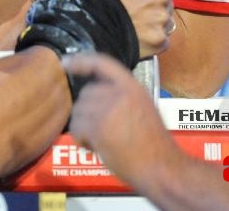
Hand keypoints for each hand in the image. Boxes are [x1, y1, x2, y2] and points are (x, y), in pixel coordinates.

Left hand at [63, 53, 174, 183]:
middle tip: (101, 130)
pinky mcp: (99, 127)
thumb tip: (95, 97)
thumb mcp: (142, 108)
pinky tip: (95, 147)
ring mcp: (109, 109)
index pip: (103, 63)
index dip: (82, 61)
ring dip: (84, 128)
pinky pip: (77, 128)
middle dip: (88, 112)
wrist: (162, 167)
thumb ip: (121, 98)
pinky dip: (82, 140)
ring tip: (101, 141)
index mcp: (132, 87)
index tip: (66, 62)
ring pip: (79, 111)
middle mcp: (120, 93)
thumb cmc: (153, 144)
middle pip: (86, 93)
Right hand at [102, 0, 191, 57]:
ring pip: (166, 24)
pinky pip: (163, 41)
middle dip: (158, 8)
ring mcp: (162, 22)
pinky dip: (153, 40)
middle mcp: (164, 1)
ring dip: (156, 24)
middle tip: (138, 10)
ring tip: (136, 24)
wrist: (94, 20)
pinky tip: (138, 36)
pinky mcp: (159, 41)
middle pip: (169, 6)